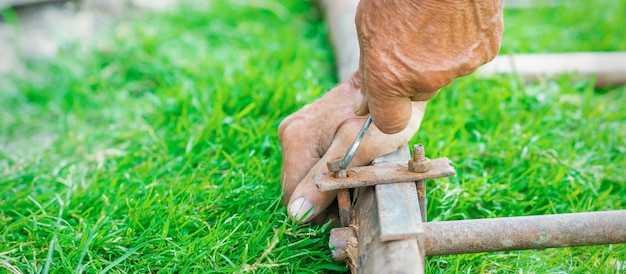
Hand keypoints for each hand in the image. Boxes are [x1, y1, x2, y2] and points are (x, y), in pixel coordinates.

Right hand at [279, 76, 425, 223]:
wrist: (389, 83)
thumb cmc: (380, 117)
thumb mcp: (358, 151)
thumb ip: (325, 180)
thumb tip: (297, 213)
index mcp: (296, 139)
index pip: (295, 197)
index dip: (321, 209)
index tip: (350, 198)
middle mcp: (290, 133)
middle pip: (298, 187)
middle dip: (325, 195)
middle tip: (356, 184)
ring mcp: (296, 129)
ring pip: (305, 176)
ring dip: (328, 182)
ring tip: (355, 170)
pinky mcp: (306, 128)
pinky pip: (311, 162)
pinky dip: (328, 169)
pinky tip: (349, 159)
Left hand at [354, 0, 502, 133]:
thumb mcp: (368, 26)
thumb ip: (368, 71)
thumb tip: (363, 105)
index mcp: (389, 74)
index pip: (390, 122)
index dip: (387, 111)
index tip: (383, 99)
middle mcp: (425, 78)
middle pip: (417, 94)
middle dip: (411, 77)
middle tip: (408, 41)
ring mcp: (458, 68)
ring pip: (443, 75)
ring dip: (437, 59)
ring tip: (432, 21)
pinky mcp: (485, 52)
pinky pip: (468, 59)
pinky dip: (461, 45)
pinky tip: (454, 19)